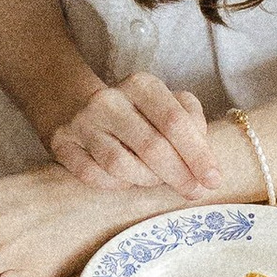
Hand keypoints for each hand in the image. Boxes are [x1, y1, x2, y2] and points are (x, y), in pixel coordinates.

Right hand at [48, 73, 217, 198]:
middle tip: (194, 192)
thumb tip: (204, 161)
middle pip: (152, 146)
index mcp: (140, 85)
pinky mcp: (62, 144)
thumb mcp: (163, 103)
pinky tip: (127, 180)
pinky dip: (116, 185)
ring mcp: (82, 123)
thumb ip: (189, 121)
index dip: (197, 154)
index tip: (213, 179)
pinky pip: (94, 177)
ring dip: (147, 181)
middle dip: (179, 175)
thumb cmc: (134, 111)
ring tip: (157, 181)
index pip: (175, 121)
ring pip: (121, 165)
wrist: (72, 103)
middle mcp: (109, 100)